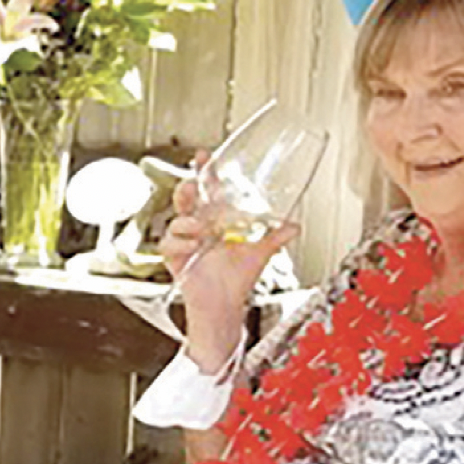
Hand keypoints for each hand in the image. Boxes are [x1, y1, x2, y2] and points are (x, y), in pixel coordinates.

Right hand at [160, 150, 298, 367]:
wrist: (223, 306)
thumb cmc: (237, 281)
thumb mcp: (260, 253)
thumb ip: (275, 237)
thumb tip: (295, 225)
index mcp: (216, 221)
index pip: (208, 191)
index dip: (205, 173)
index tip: (205, 157)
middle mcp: (198, 228)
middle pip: (186, 199)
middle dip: (186, 189)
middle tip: (192, 186)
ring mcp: (185, 242)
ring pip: (176, 219)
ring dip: (187, 221)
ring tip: (202, 230)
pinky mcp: (175, 257)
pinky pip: (168, 243)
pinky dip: (180, 243)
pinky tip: (194, 247)